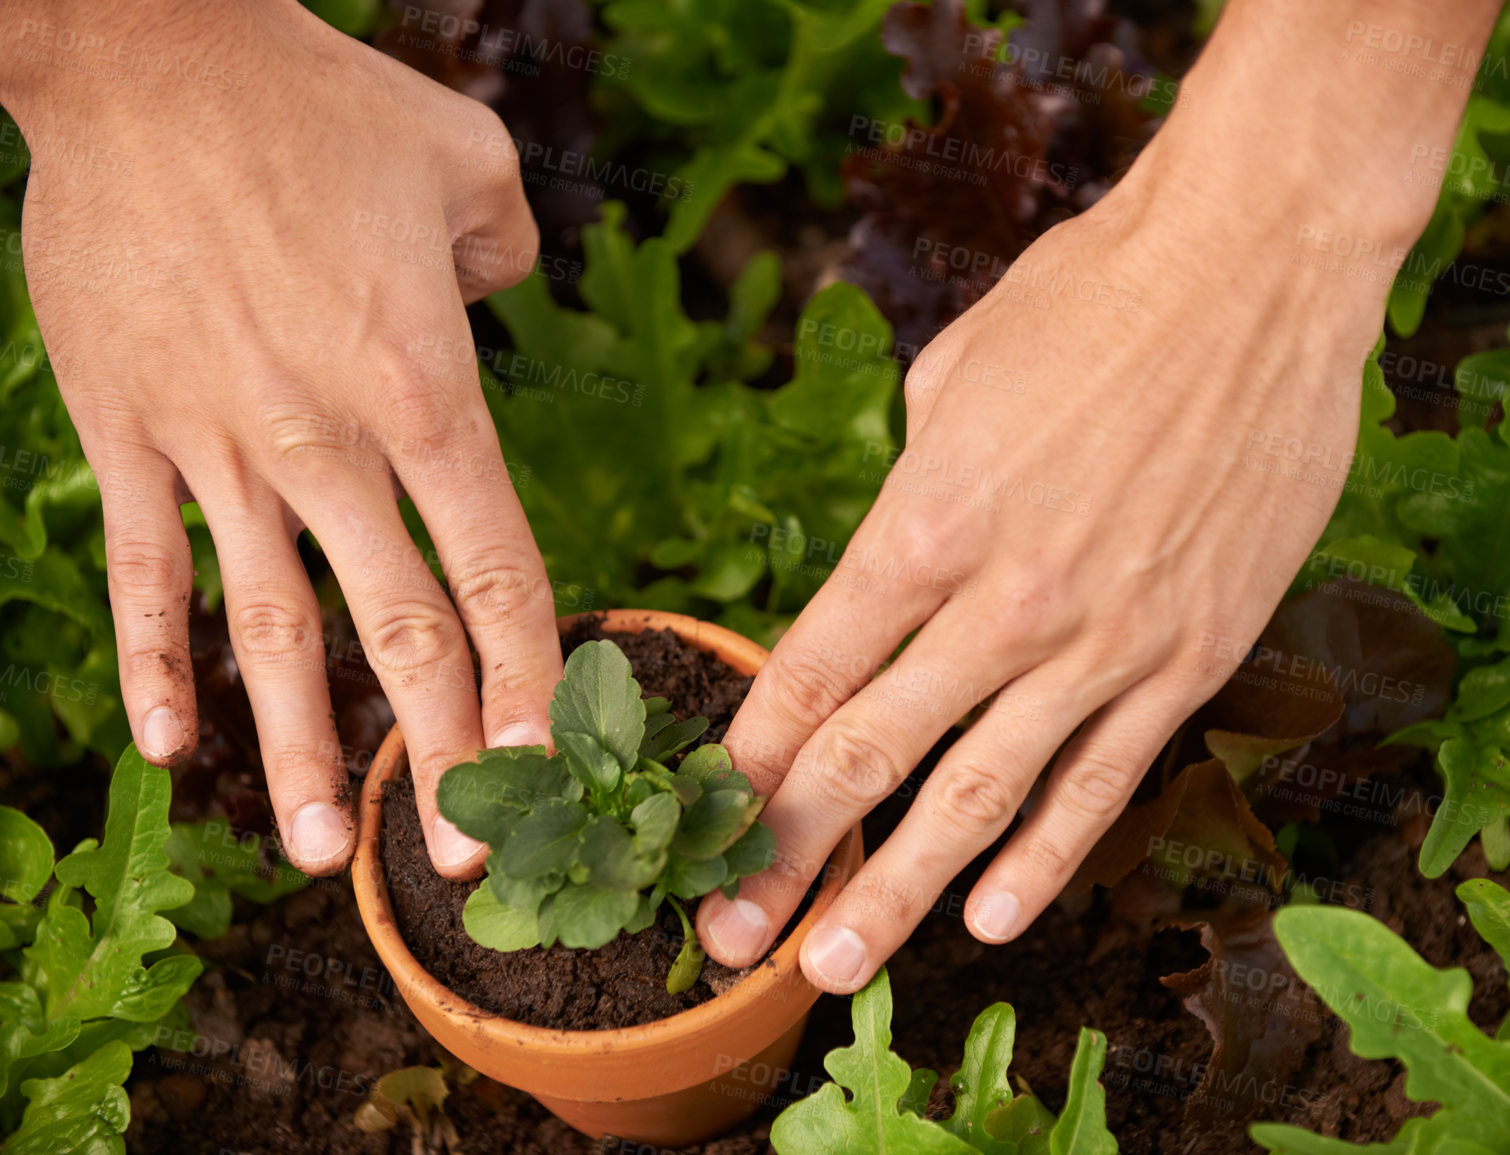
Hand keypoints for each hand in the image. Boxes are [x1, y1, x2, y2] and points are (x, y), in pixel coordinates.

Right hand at [3, 0, 561, 874]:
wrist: (147, 58)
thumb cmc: (318, 104)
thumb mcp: (470, 165)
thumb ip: (514, 255)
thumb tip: (508, 301)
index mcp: (428, 392)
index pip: (499, 573)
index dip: (531, 680)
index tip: (548, 762)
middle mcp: (330, 444)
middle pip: (401, 632)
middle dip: (441, 752)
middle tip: (461, 859)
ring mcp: (220, 447)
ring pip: (271, 632)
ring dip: (296, 751)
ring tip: (315, 853)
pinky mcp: (130, 430)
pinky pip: (149, 568)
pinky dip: (155, 662)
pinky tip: (166, 744)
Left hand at [698, 0, 1501, 990]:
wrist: (1256, 269)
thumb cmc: (1092, 297)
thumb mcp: (954, 376)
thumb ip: (912, 490)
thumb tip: (892, 559)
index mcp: (924, 522)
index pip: (810, 670)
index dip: (747, 756)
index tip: (704, 814)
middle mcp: (1002, 602)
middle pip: (869, 757)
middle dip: (787, 854)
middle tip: (724, 932)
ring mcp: (1102, 643)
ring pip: (978, 800)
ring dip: (897, 894)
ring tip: (831, 969)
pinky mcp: (1190, 659)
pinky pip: (1102, 781)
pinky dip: (1044, 858)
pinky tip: (991, 918)